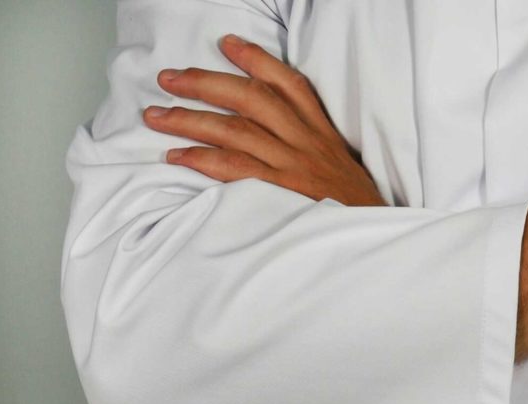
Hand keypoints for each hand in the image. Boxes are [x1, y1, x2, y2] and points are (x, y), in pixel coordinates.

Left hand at [142, 34, 384, 205]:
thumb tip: (270, 130)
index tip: (227, 44)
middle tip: (169, 78)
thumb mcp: (340, 164)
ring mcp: (293, 166)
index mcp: (321, 131)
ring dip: (189, 119)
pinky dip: (202, 159)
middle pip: (251, 98)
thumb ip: (310, 144)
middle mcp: (306, 142)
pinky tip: (177, 155)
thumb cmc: (352, 206)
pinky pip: (234, 169)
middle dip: (205, 83)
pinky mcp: (281, 193)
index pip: (289, 84)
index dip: (256, 59)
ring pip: (234, 129)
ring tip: (156, 115)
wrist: (371, 236)